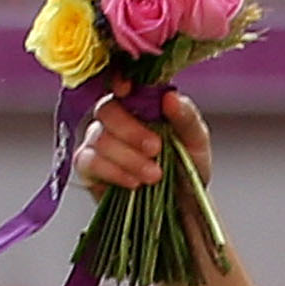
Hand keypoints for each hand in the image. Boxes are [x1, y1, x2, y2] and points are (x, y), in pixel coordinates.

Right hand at [81, 87, 210, 195]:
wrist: (182, 205)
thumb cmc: (187, 167)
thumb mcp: (196, 143)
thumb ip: (187, 118)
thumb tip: (170, 97)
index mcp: (139, 104)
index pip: (118, 82)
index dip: (116, 80)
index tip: (126, 90)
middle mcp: (114, 118)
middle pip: (105, 109)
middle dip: (130, 130)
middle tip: (156, 149)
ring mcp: (97, 141)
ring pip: (98, 137)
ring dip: (128, 157)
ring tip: (155, 175)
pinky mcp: (88, 166)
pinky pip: (88, 161)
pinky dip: (113, 172)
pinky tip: (134, 183)